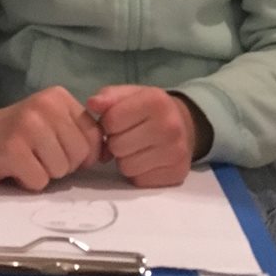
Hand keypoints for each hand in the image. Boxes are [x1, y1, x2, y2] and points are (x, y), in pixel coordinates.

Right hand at [0, 87, 103, 190]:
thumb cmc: (14, 134)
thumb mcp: (49, 123)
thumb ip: (77, 132)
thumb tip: (107, 154)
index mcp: (59, 97)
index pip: (94, 136)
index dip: (81, 154)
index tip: (59, 151)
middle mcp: (45, 106)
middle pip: (79, 155)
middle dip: (62, 165)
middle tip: (37, 156)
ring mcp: (28, 126)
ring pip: (61, 170)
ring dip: (44, 174)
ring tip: (25, 160)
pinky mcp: (12, 149)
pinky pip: (39, 181)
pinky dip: (27, 182)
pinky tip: (12, 168)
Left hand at [87, 85, 205, 187]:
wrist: (184, 124)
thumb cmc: (149, 109)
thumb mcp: (130, 94)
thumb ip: (108, 96)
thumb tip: (92, 104)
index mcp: (156, 101)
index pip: (112, 120)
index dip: (107, 123)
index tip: (116, 121)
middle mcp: (170, 126)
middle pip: (117, 146)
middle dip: (116, 142)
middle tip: (127, 136)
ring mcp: (175, 153)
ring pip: (126, 167)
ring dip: (125, 159)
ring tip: (135, 148)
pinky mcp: (176, 174)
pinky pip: (139, 180)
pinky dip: (138, 172)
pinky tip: (146, 159)